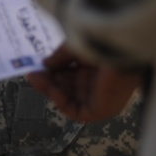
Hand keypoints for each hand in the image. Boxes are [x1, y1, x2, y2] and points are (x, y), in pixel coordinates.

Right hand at [26, 44, 140, 121]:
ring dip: (51, 89)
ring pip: (70, 99)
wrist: (122, 48)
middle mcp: (101, 83)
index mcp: (99, 67)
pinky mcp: (103, 110)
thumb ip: (60, 57)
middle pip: (69, 88)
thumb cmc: (103, 44)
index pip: (72, 74)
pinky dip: (61, 101)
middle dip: (49, 81)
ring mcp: (102, 98)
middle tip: (33, 73)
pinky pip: (76, 111)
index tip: (37, 66)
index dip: (54, 71)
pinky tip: (53, 89)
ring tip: (37, 78)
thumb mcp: (75, 47)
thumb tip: (44, 65)